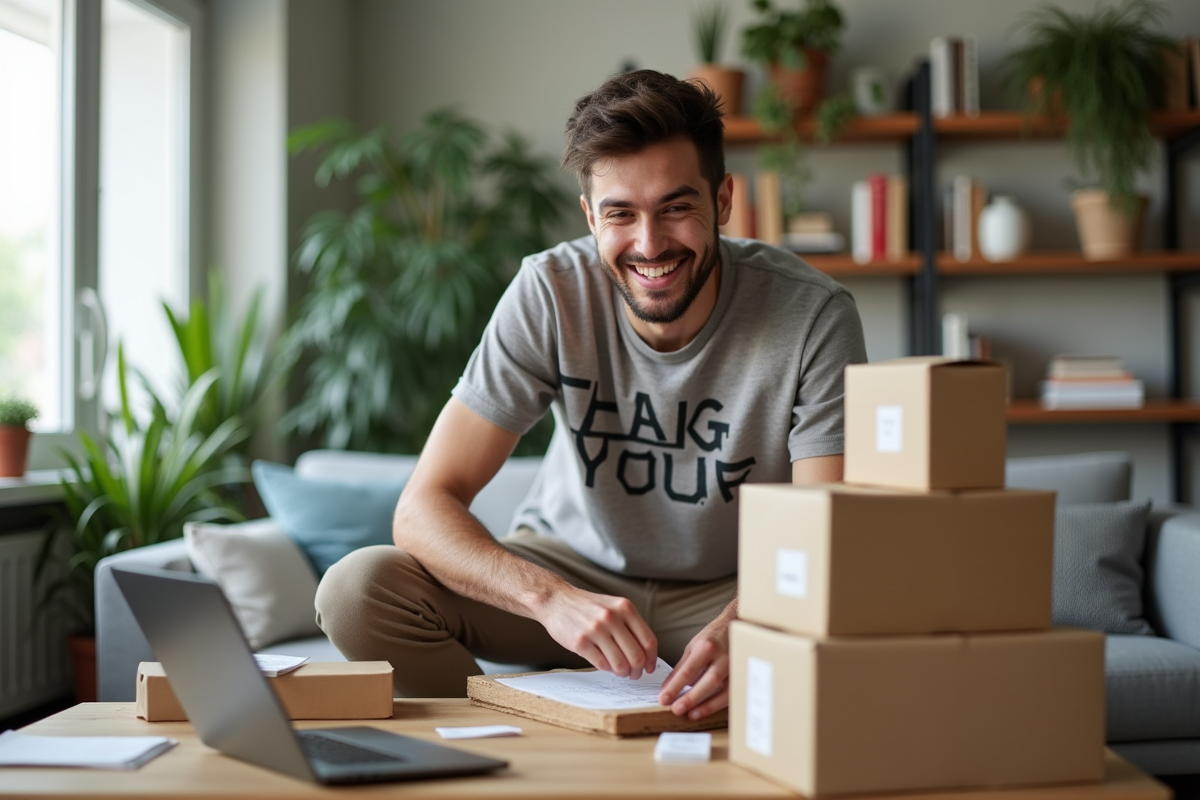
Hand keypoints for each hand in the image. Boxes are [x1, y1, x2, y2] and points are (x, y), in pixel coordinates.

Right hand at [537, 587, 657, 679]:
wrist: (556, 600)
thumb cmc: (587, 606)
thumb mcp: (613, 606)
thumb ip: (629, 624)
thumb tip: (645, 653)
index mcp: (625, 608)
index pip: (648, 641)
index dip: (652, 659)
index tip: (649, 667)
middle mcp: (612, 618)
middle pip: (637, 656)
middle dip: (638, 670)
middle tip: (634, 674)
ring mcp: (595, 630)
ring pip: (620, 664)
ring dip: (623, 673)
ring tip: (620, 672)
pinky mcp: (580, 642)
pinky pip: (601, 664)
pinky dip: (607, 668)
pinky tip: (605, 664)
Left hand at [658, 616, 730, 719]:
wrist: (736, 627)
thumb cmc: (713, 637)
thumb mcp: (693, 647)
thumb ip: (681, 668)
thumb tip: (667, 688)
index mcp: (707, 647)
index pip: (688, 671)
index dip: (675, 687)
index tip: (663, 699)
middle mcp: (723, 657)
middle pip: (708, 681)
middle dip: (692, 698)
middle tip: (676, 709)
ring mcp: (735, 668)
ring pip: (723, 691)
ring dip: (707, 705)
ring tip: (691, 714)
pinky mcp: (742, 676)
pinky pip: (732, 694)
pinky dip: (719, 704)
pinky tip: (708, 710)